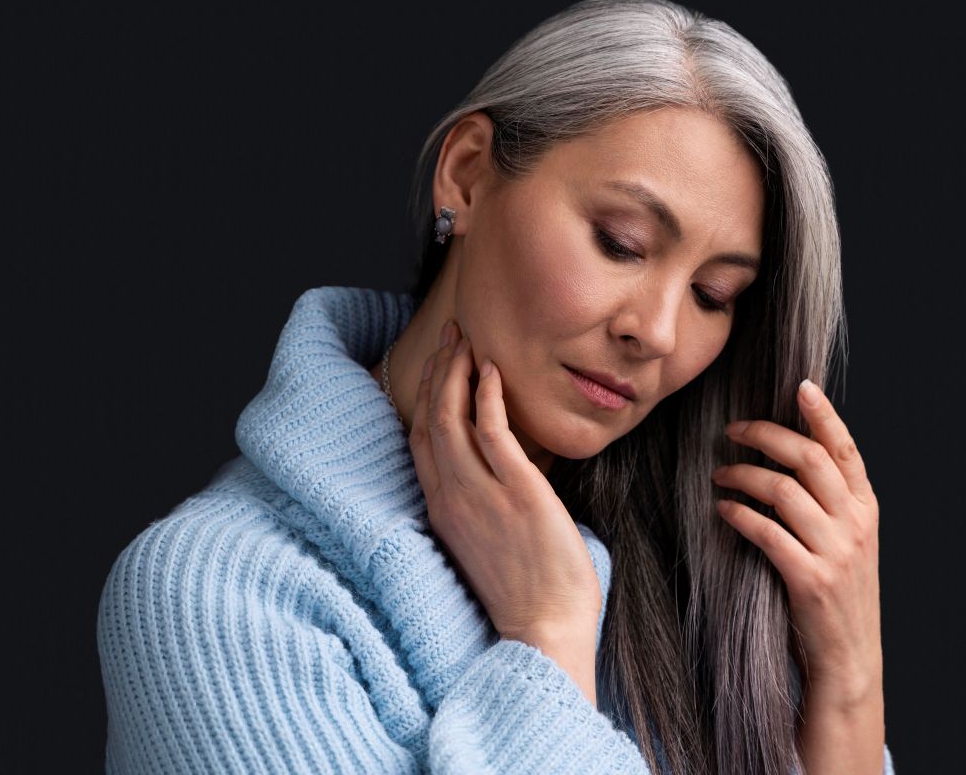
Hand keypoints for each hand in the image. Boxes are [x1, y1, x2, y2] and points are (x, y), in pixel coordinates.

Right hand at [408, 319, 602, 650]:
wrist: (545, 631)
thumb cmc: (527, 593)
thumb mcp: (487, 543)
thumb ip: (482, 504)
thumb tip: (499, 474)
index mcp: (442, 511)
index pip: (421, 440)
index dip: (425, 396)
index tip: (438, 364)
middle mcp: (452, 498)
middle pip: (429, 418)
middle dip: (438, 370)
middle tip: (452, 334)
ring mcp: (480, 495)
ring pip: (452, 417)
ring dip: (457, 372)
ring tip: (467, 339)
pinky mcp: (517, 493)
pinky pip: (491, 431)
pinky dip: (486, 396)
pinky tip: (492, 371)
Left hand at [711, 379, 882, 704]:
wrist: (849, 658)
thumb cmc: (838, 594)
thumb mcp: (849, 541)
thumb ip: (831, 500)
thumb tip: (792, 452)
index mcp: (866, 508)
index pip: (845, 448)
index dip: (823, 414)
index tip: (800, 386)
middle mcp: (855, 524)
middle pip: (808, 458)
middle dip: (765, 435)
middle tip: (732, 430)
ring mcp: (835, 552)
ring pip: (782, 490)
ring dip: (742, 475)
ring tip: (718, 474)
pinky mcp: (810, 579)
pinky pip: (766, 532)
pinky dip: (739, 514)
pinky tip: (722, 509)